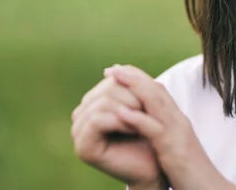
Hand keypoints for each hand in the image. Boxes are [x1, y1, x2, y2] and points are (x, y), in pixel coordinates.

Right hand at [71, 72, 168, 189]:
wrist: (156, 167)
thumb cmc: (151, 135)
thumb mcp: (141, 103)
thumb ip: (128, 83)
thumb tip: (111, 67)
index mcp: (93, 102)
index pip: (113, 79)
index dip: (134, 86)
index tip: (150, 101)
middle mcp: (82, 115)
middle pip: (108, 89)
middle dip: (134, 98)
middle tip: (148, 114)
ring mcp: (79, 131)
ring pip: (104, 102)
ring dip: (131, 110)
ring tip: (144, 123)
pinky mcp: (82, 146)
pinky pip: (98, 120)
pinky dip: (121, 122)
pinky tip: (135, 129)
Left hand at [106, 65, 235, 189]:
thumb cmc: (191, 174)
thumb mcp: (176, 148)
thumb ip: (165, 134)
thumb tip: (149, 125)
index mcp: (178, 121)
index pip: (159, 92)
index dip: (139, 79)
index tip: (120, 72)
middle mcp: (179, 122)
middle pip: (157, 91)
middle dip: (134, 77)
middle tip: (113, 69)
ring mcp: (178, 134)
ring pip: (156, 103)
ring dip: (134, 87)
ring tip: (115, 78)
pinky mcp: (175, 150)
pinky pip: (156, 130)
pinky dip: (139, 119)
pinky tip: (122, 112)